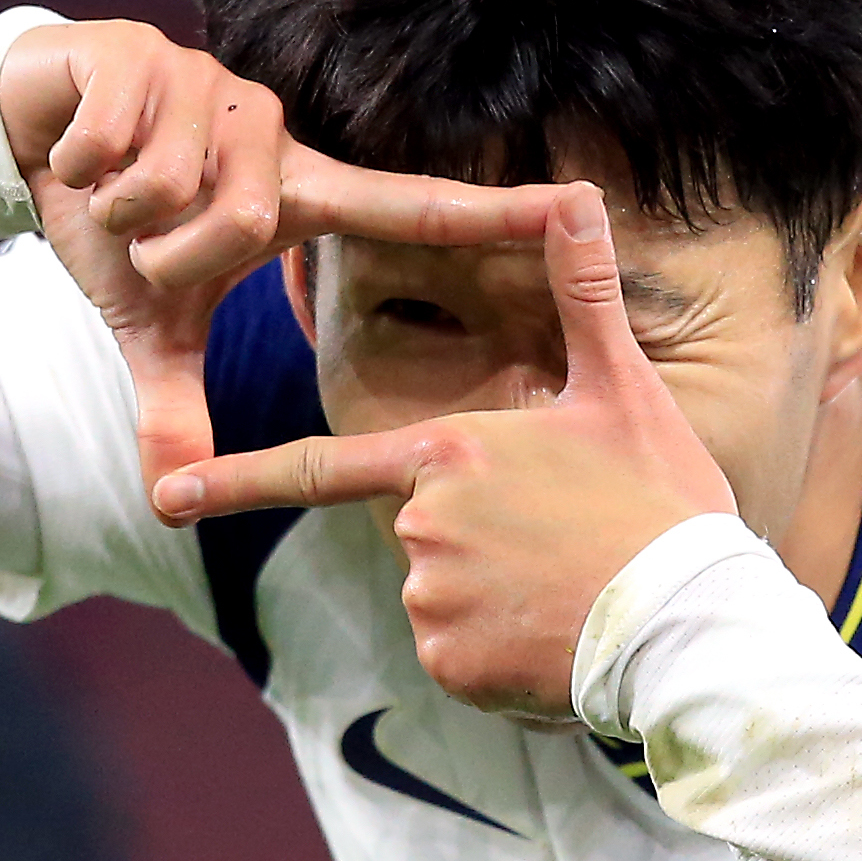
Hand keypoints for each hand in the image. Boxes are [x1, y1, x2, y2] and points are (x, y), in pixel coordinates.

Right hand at [0, 21, 589, 496]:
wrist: (27, 132)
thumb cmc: (115, 220)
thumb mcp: (150, 319)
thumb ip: (175, 401)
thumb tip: (169, 496)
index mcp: (296, 189)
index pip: (409, 205)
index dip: (492, 209)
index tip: (576, 205)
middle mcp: (273, 128)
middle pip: (237, 219)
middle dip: (168, 250)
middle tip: (143, 236)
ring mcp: (211, 82)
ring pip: (172, 184)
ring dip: (119, 207)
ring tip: (112, 189)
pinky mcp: (141, 50)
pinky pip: (114, 140)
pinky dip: (79, 163)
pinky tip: (77, 150)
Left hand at [156, 188, 737, 717]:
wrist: (694, 624)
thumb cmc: (660, 502)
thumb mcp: (622, 390)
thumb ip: (581, 294)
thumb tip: (578, 194)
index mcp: (445, 453)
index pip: (317, 466)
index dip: (235, 480)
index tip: (167, 496)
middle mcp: (419, 525)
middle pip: (417, 531)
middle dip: (475, 540)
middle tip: (560, 543)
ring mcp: (430, 600)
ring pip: (439, 595)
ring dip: (490, 597)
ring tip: (567, 589)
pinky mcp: (453, 666)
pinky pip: (458, 656)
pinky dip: (498, 652)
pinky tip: (555, 635)